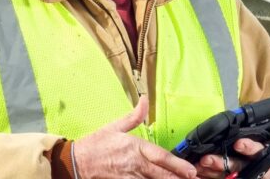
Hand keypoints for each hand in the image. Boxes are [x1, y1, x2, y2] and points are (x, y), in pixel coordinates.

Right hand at [73, 96, 197, 178]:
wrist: (78, 163)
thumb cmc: (97, 144)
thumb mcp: (115, 126)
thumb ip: (134, 115)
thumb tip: (145, 99)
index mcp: (135, 147)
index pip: (160, 157)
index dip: (177, 165)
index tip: (191, 170)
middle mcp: (135, 164)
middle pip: (162, 174)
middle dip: (179, 178)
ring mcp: (130, 178)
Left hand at [194, 119, 269, 178]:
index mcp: (265, 156)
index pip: (257, 152)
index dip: (248, 148)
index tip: (237, 143)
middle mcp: (253, 168)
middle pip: (237, 167)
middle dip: (221, 163)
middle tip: (206, 158)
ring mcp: (243, 176)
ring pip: (226, 175)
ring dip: (212, 171)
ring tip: (199, 164)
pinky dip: (209, 176)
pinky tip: (198, 171)